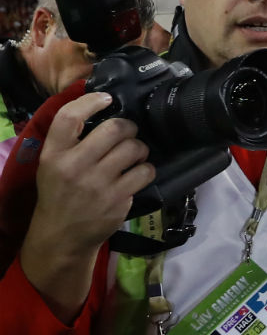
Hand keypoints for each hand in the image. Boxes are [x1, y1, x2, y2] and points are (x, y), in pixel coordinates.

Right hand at [28, 93, 154, 255]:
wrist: (61, 235)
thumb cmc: (59, 193)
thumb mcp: (52, 164)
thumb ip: (70, 140)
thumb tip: (101, 109)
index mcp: (54, 154)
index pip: (69, 117)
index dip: (91, 101)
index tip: (107, 99)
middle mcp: (75, 166)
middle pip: (114, 129)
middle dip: (129, 128)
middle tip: (128, 134)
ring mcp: (98, 184)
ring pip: (134, 148)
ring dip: (139, 149)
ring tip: (133, 155)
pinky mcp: (118, 199)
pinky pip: (145, 172)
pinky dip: (146, 170)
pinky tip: (138, 174)